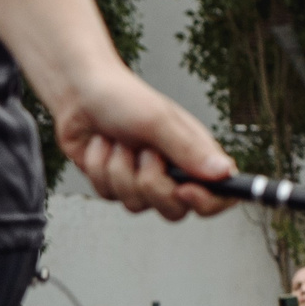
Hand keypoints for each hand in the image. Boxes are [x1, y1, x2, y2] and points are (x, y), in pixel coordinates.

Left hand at [55, 70, 235, 219]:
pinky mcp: (114, 185)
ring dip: (120, 170)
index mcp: (196, 156)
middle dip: (152, 185)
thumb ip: (188, 149)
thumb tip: (224, 173)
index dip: (209, 203)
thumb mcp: (158, 120)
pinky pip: (108, 194)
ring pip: (136, 204)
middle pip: (174, 211)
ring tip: (119, 141)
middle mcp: (173, 173)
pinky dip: (99, 168)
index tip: (185, 190)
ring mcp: (142, 182)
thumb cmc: (125, 99)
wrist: (80, 94)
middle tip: (144, 153)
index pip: (221, 196)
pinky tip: (100, 145)